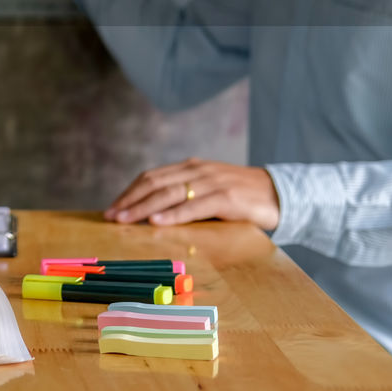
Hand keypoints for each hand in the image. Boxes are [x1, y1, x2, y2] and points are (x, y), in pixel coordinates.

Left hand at [103, 158, 280, 230]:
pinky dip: (174, 214)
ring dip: (144, 208)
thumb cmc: (240, 198)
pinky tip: (158, 222)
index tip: (113, 208)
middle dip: (130, 201)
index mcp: (189, 168)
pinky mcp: (227, 197)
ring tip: (126, 220)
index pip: (151, 177)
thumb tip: (151, 215)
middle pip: (155, 183)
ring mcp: (212, 182)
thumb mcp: (208, 192)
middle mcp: (197, 171)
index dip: (130, 192)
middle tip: (111, 216)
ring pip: (170, 193)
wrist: (280, 195)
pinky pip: (195, 206)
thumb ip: (184, 197)